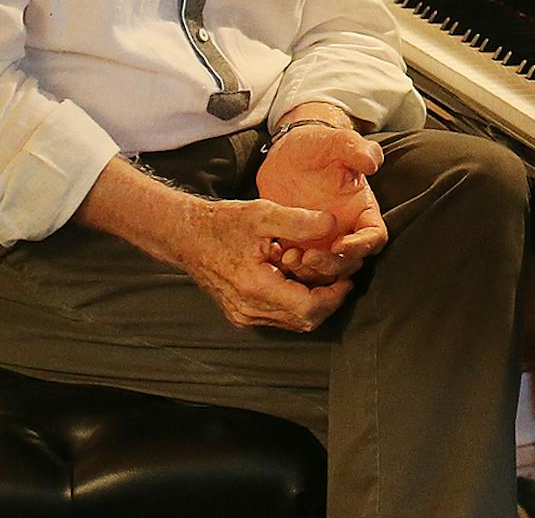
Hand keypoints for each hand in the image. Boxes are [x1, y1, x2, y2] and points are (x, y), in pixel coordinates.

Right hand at [177, 196, 351, 332]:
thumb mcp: (262, 214)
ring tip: (325, 277)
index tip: (348, 277)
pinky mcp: (241, 313)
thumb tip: (333, 225)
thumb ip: (299, 221)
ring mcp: (243, 315)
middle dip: (328, 300)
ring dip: (313, 303)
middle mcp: (249, 309)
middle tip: (343, 278)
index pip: (308, 308)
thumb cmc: (222, 224)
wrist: (186, 235)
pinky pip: (278, 316)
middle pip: (304, 320)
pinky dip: (295, 302)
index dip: (334, 296)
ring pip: (292, 321)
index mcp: (255, 288)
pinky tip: (299, 280)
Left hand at [257, 120, 388, 283]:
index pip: (374, 236)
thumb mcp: (336, 142)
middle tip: (309, 257)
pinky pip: (300, 267)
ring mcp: (322, 240)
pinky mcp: (299, 245)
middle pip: (351, 261)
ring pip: (326, 270)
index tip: (340, 244)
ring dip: (311, 271)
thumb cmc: (318, 146)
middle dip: (332, 265)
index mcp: (362, 210)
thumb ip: (356, 148)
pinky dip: (291, 268)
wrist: (288, 153)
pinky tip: (277, 255)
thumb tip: (373, 162)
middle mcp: (346, 230)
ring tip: (290, 258)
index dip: (361, 245)